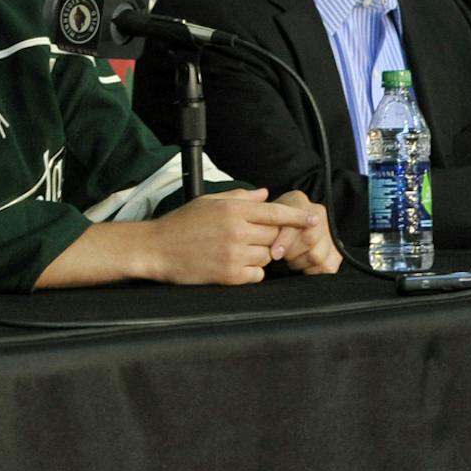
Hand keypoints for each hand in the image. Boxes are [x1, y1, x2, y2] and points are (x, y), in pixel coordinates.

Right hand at [144, 187, 327, 284]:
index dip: (298, 216)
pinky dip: (251, 271)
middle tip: (251, 237)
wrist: (157, 249)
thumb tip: (265, 194)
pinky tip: (233, 264)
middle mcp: (237, 231)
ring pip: (267, 256)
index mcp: (233, 210)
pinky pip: (257, 274)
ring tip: (236, 250)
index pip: (275, 212)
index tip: (314, 218)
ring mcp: (234, 254)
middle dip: (269, 237)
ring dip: (259, 255)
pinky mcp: (230, 276)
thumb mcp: (209, 202)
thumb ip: (241, 198)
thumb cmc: (182, 224)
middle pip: (274, 235)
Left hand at [269, 189, 340, 274]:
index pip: (296, 222)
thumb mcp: (263, 221)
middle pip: (309, 239)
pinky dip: (313, 271)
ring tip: (291, 259)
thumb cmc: (269, 226)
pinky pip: (327, 267)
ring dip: (300, 262)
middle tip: (282, 256)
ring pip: (317, 256)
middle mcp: (318, 212)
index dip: (285, 241)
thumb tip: (274, 250)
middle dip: (291, 253)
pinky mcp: (337, 250)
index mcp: (298, 201)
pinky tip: (303, 266)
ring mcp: (329, 230)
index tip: (275, 254)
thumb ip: (264, 226)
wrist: (282, 230)